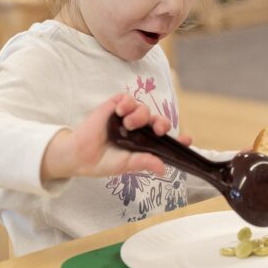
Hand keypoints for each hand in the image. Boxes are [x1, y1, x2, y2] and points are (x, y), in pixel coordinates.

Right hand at [41, 93, 168, 181]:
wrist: (79, 156)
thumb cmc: (103, 161)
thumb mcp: (127, 164)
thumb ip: (144, 162)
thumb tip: (163, 169)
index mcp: (144, 143)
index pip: (165, 139)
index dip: (177, 139)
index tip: (188, 140)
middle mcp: (138, 129)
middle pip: (157, 121)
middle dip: (162, 123)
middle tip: (158, 130)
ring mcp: (126, 117)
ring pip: (144, 108)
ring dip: (141, 114)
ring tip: (128, 124)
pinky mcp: (113, 107)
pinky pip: (127, 98)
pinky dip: (127, 103)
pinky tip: (121, 111)